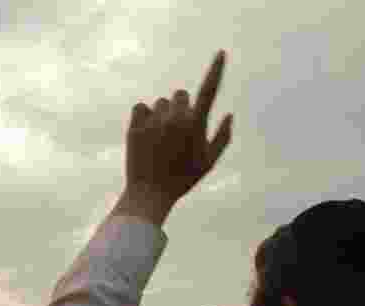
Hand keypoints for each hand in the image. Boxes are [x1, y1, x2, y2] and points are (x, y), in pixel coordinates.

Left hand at [115, 50, 232, 224]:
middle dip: (181, 106)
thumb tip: (229, 114)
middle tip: (177, 131)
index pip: (209, 90)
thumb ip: (222, 137)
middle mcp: (175, 118)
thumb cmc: (182, 179)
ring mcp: (154, 121)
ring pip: (160, 103)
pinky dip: (143, 116)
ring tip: (160, 140)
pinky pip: (141, 107)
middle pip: (180, 95)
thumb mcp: (209, 162)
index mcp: (196, 124)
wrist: (150, 194)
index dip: (216, 70)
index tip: (220, 53)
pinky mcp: (135, 125)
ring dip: (161, 114)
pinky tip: (146, 134)